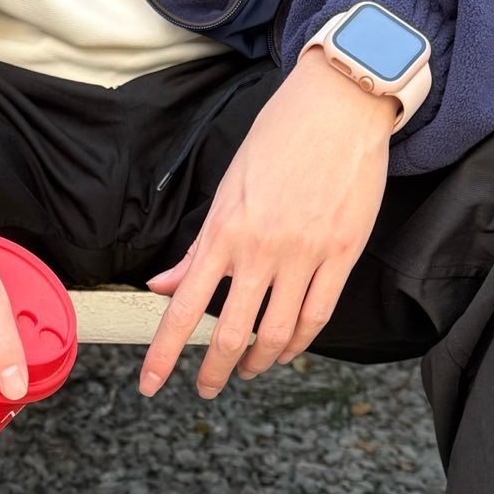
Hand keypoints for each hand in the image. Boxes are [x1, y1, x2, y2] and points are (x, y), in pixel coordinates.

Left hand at [140, 50, 394, 397]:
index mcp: (224, 232)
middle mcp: (260, 249)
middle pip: (231, 333)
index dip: (164, 354)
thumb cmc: (278, 140)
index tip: (150, 384)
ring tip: (248, 371)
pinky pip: (318, 315)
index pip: (183, 308)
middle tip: (207, 387)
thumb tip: (161, 285)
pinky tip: (286, 351)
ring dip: (257, 363)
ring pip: (277, 333)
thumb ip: (198, 246)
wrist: (337, 106)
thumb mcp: (227, 189)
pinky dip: (299, 343)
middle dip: (214, 371)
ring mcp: (304, 254)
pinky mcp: (342, 253)